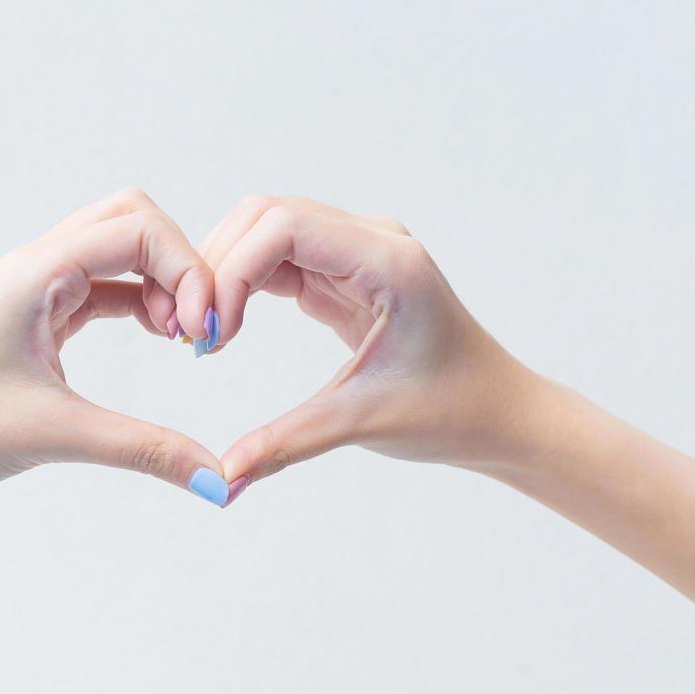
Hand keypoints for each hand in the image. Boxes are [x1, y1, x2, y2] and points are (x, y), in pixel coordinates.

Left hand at [0, 188, 232, 526]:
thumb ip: (148, 451)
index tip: (203, 335)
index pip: (138, 229)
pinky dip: (136, 304)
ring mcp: (29, 291)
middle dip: (178, 264)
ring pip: (115, 252)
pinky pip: (98, 289)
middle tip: (197, 330)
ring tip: (180, 340)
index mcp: (33, 272)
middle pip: (130, 219)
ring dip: (158, 284)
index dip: (189, 271)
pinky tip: (157, 339)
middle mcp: (32, 267)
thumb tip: (219, 484)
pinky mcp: (30, 320)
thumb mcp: (57, 436)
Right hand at [199, 195, 545, 495]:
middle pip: (265, 215)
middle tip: (196, 333)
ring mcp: (355, 253)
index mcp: (388, 262)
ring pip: (263, 230)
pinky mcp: (341, 274)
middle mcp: (371, 241)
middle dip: (218, 266)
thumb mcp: (363, 423)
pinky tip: (226, 329)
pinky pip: (275, 258)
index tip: (213, 332)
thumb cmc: (452, 411)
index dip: (233, 269)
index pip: (284, 226)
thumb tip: (224, 478)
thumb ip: (287, 444)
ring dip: (224, 272)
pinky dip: (241, 285)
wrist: (499, 414)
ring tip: (207, 334)